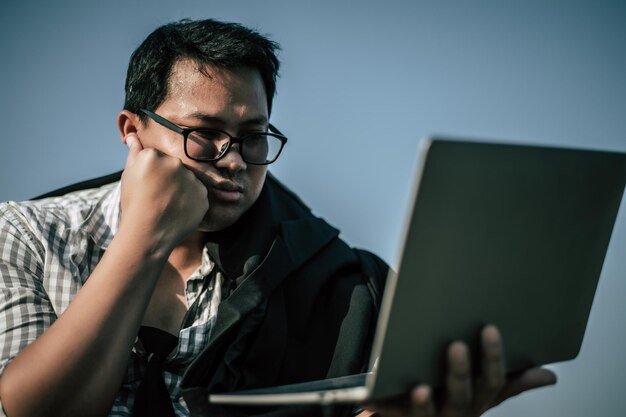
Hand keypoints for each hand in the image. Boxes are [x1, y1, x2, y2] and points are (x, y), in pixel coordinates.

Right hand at [120, 134, 208, 250]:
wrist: (147, 235)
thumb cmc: (134, 204)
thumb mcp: (129, 176)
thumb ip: (134, 153)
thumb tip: (133, 135)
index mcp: (153, 155)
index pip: (157, 158)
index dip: (152, 174)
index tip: (147, 186)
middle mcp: (175, 163)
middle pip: (175, 168)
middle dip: (168, 180)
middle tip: (158, 197)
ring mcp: (191, 180)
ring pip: (188, 181)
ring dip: (181, 190)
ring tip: (168, 206)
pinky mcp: (203, 196)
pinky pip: (198, 196)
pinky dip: (190, 203)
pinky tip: (178, 212)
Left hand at [362, 325, 556, 416]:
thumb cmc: (454, 397)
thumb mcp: (484, 391)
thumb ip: (513, 383)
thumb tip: (550, 375)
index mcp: (478, 399)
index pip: (492, 382)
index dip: (492, 357)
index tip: (489, 328)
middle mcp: (456, 411)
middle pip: (461, 395)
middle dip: (459, 372)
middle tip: (455, 345)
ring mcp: (428, 416)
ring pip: (429, 412)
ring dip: (425, 402)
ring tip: (420, 388)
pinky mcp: (399, 416)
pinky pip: (391, 414)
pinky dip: (383, 407)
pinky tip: (372, 400)